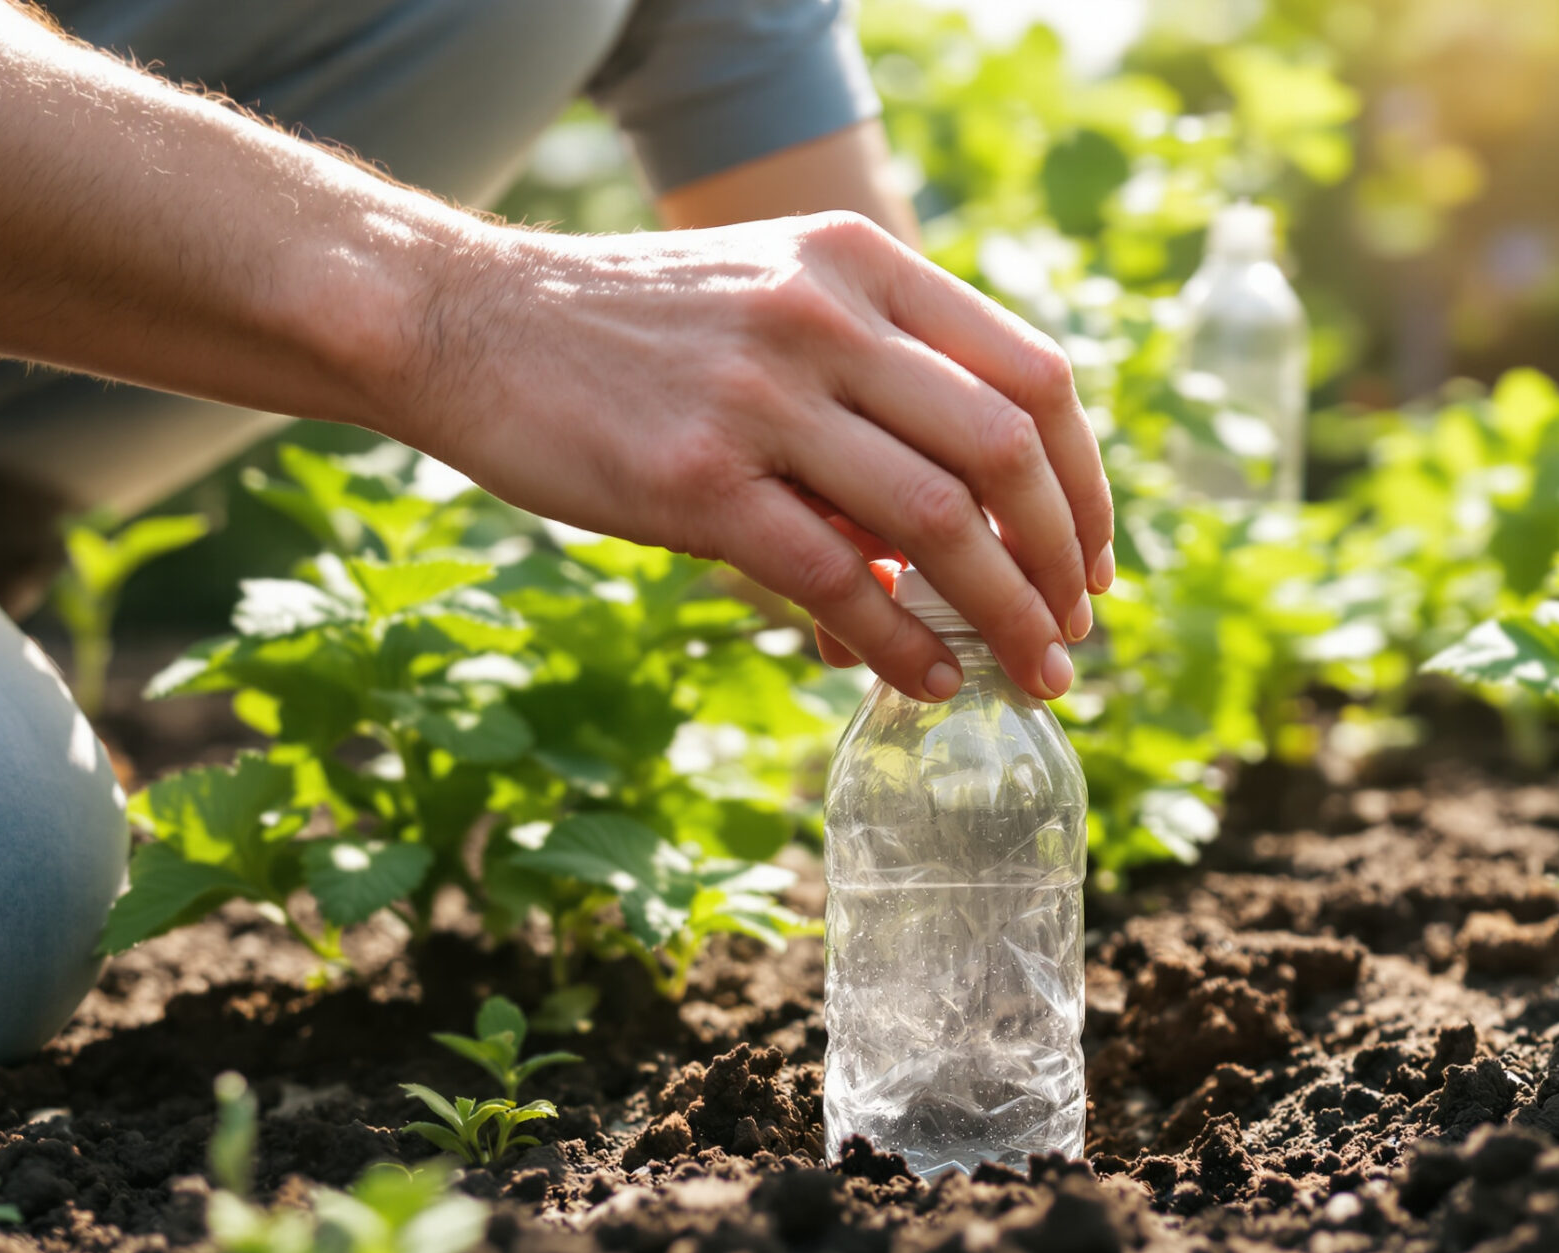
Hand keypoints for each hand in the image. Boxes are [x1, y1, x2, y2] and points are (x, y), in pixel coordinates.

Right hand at [403, 212, 1114, 701]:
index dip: (1085, 480)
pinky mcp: (696, 480)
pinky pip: (835, 578)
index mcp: (863, 263)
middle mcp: (826, 315)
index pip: (1033, 374)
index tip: (1093, 557)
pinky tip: (925, 683)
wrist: (465, 319)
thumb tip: (962, 540)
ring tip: (1032, 673)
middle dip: (1063, 559)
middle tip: (1073, 631)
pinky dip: (898, 644)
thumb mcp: (774, 303)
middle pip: (1006, 450)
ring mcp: (762, 396)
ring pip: (938, 522)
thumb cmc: (636, 331)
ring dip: (1006, 614)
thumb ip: (874, 389)